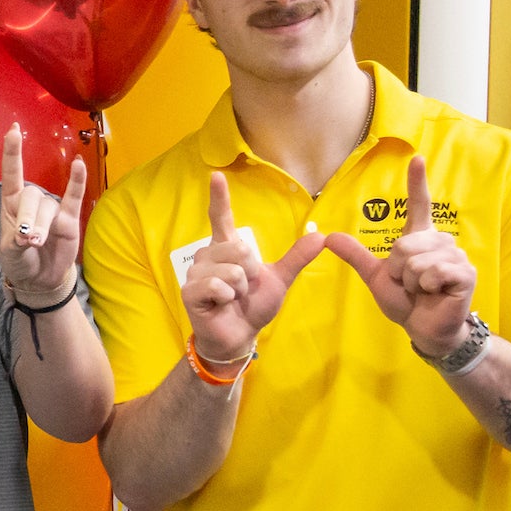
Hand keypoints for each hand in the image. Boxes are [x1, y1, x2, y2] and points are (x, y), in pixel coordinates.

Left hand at [0, 126, 87, 303]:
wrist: (40, 279)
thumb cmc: (21, 261)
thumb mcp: (10, 254)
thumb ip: (15, 243)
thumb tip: (27, 235)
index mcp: (11, 204)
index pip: (11, 175)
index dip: (12, 153)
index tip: (13, 131)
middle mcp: (31, 202)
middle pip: (31, 196)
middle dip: (28, 218)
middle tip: (27, 240)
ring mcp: (51, 208)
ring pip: (48, 207)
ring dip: (42, 225)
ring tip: (38, 243)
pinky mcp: (69, 218)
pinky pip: (74, 197)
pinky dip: (77, 181)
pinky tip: (79, 164)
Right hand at [183, 174, 321, 362]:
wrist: (239, 335)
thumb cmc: (253, 306)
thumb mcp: (279, 280)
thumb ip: (296, 258)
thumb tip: (320, 235)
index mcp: (227, 248)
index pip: (222, 217)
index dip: (219, 197)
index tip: (216, 175)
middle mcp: (209, 254)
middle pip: (239, 249)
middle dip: (251, 273)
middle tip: (244, 288)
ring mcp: (196, 272)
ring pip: (231, 269)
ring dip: (240, 289)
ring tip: (232, 298)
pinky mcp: (190, 290)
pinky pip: (218, 285)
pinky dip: (227, 297)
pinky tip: (221, 305)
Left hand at [325, 155, 475, 357]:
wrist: (424, 328)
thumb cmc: (405, 301)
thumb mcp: (376, 277)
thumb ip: (355, 255)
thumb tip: (328, 236)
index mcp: (419, 238)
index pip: (420, 204)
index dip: (417, 181)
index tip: (416, 157)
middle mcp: (440, 241)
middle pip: (402, 245)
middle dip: (397, 270)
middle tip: (409, 284)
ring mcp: (456, 255)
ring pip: (415, 260)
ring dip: (410, 281)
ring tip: (422, 289)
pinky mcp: (465, 272)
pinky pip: (432, 272)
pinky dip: (425, 287)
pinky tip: (434, 293)